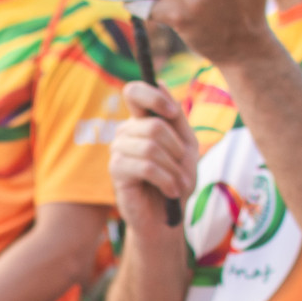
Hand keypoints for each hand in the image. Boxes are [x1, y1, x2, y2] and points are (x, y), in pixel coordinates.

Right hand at [111, 82, 199, 236]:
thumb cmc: (176, 181)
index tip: (173, 113)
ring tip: (178, 183)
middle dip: (177, 149)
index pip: (134, 92)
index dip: (153, 96)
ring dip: (174, 169)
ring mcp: (117, 151)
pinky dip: (167, 180)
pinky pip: (146, 166)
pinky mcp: (116, 172)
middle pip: (154, 125)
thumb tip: (161, 83)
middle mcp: (125, 133)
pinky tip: (171, 191)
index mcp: (140, 122)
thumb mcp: (186, 146)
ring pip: (151, 147)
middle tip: (183, 168)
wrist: (167, 217)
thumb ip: (175, 118)